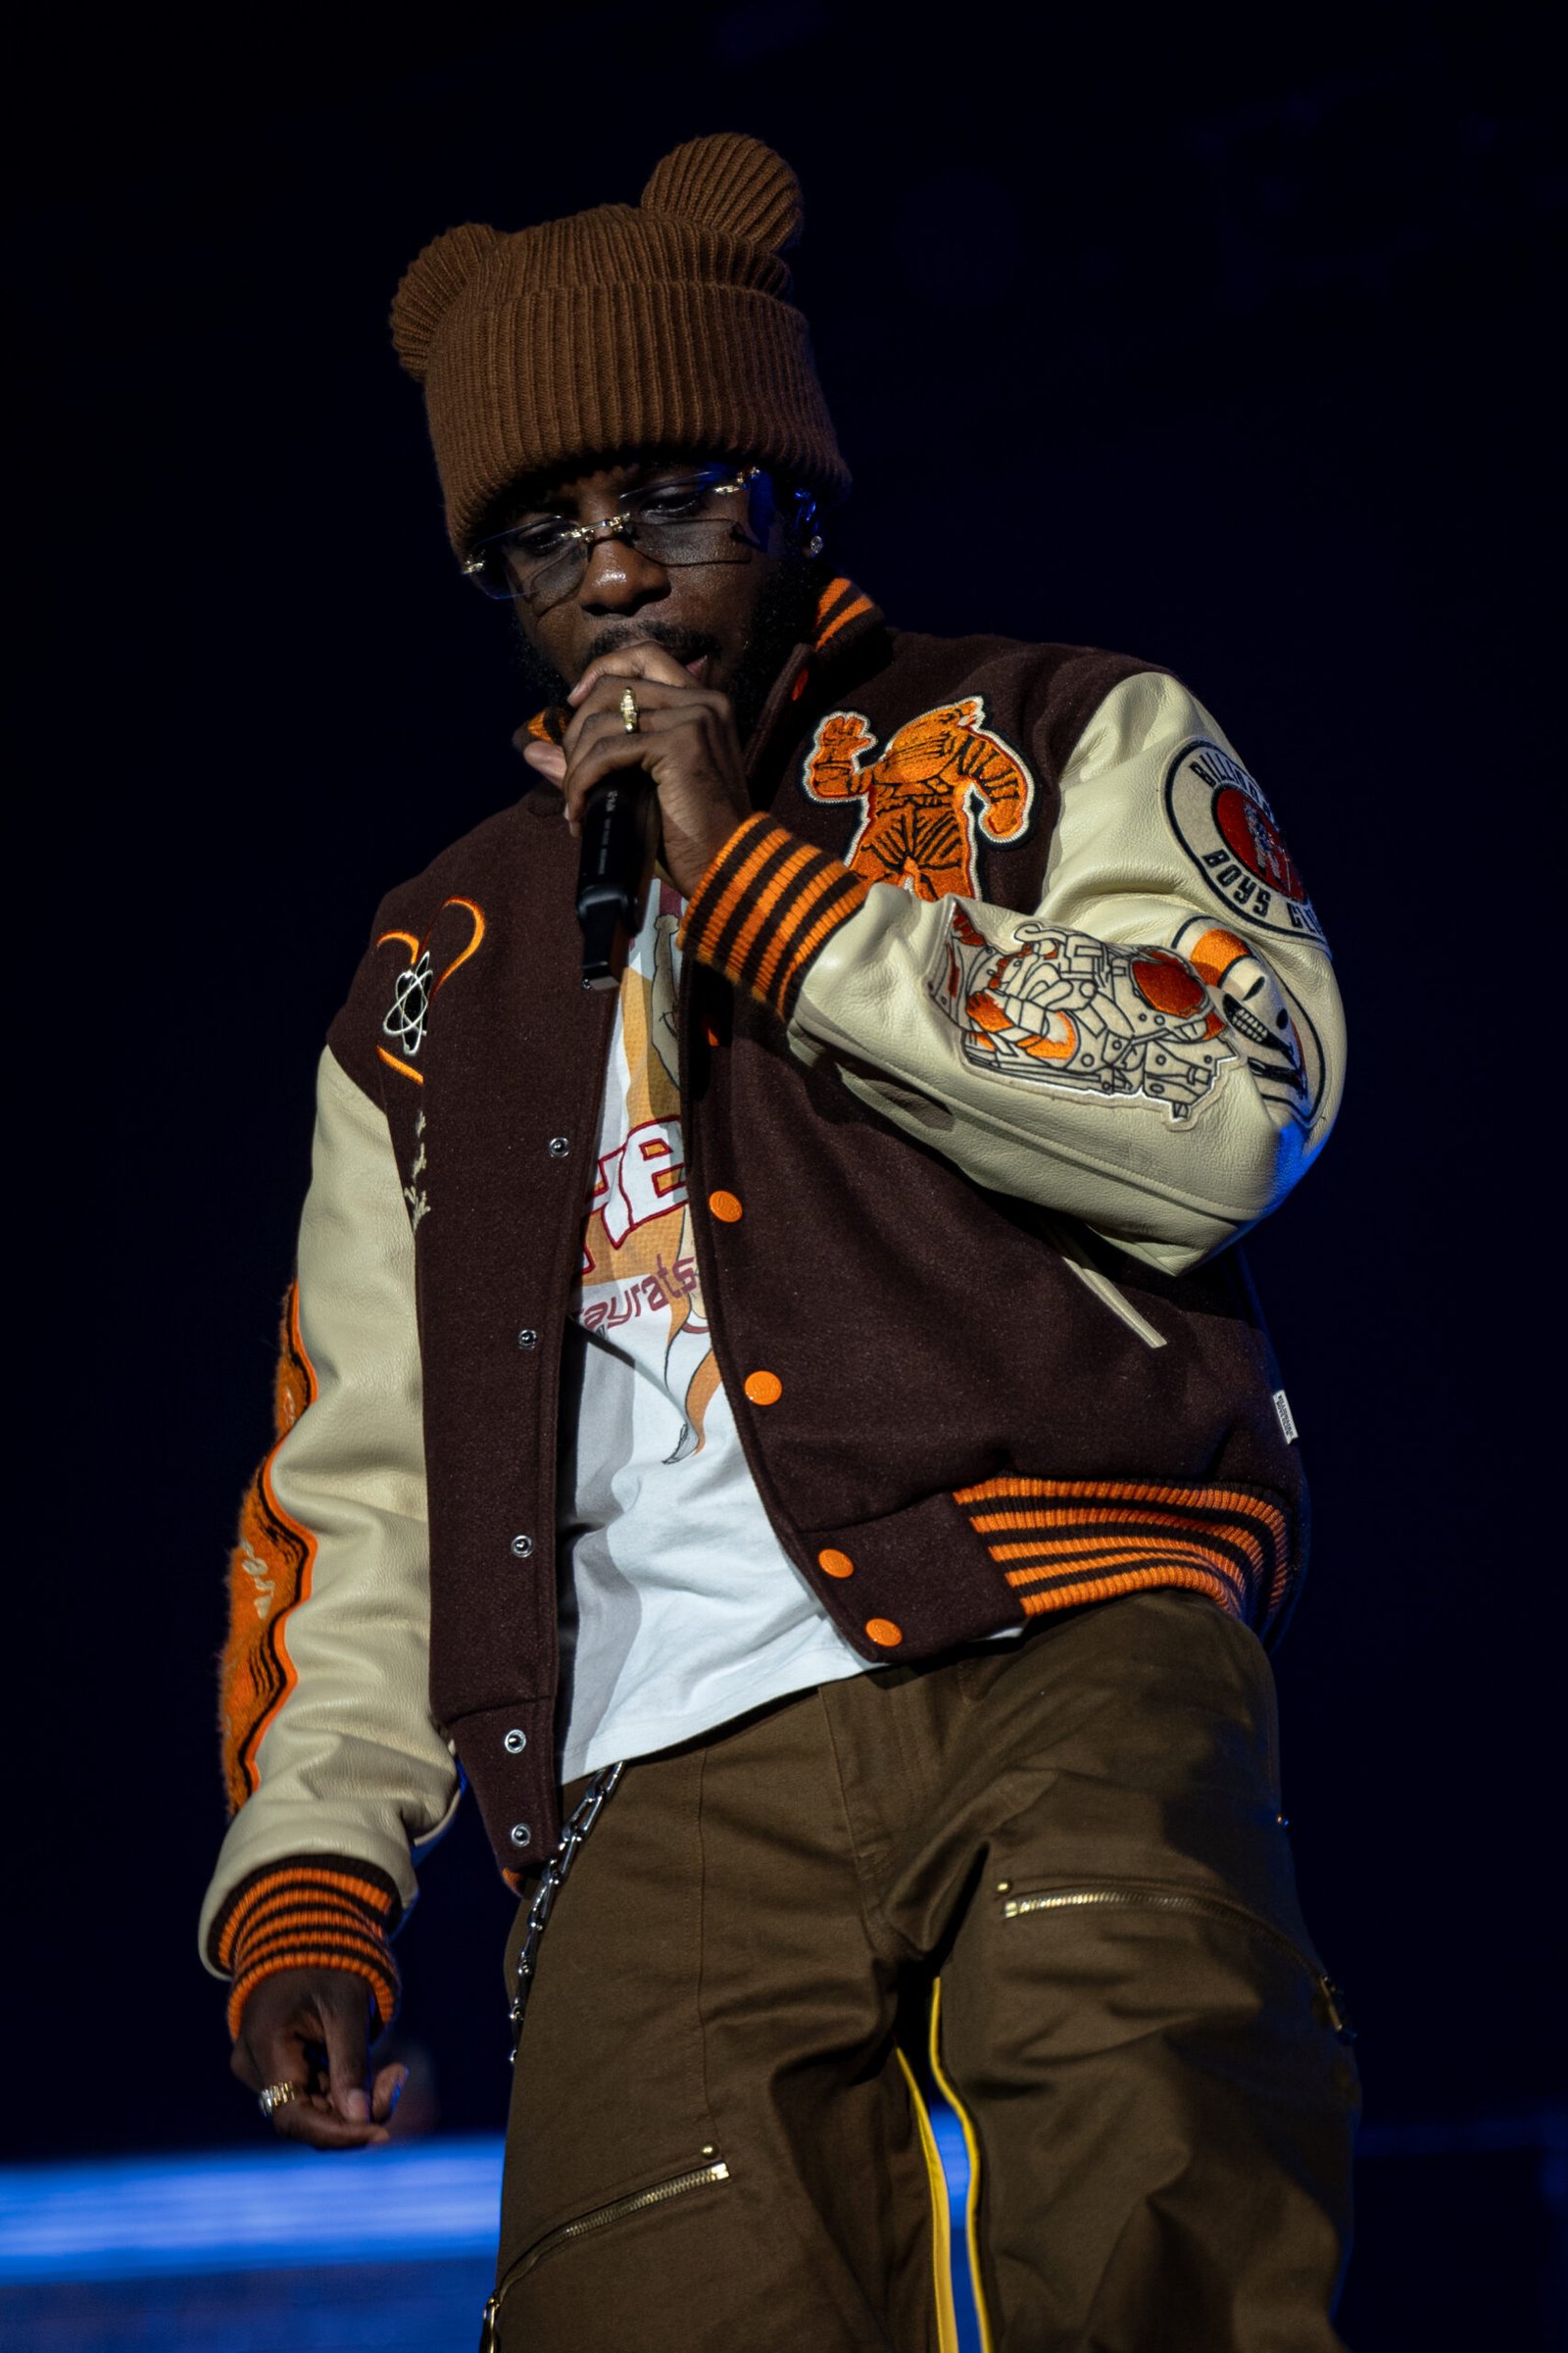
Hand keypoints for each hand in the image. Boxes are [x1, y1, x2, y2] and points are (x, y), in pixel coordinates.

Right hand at [231, 1968, 406, 2148]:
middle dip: (358, 2111)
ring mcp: (260, 2068)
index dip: (338, 2134)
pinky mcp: (276, 2068)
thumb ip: (352, 2064)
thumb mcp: (348, 2007)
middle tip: (398, 2077)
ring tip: (395, 2071)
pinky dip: (345, 2089)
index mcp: (265, 2045)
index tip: (382, 2135)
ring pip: (312, 2109)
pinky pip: (311, 2095)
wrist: (304, 1934)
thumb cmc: (328, 1963)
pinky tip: (377, 2069)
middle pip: (306, 2116)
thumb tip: (361, 2121)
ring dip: (356, 2100)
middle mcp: (253, 2065)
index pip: (294, 2117)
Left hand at [520, 642, 751, 899]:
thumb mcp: (639, 789)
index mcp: (703, 703)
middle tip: (571, 778)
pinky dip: (582, 782)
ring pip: (604, 719)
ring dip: (576, 765)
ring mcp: (694, 718)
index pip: (644, 657)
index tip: (573, 704)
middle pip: (613, 686)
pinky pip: (608, 752)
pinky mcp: (680, 744)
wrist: (727, 868)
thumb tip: (532, 751)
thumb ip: (593, 762)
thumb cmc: (690, 836)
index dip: (601, 671)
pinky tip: (580, 813)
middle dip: (577, 730)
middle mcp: (704, 701)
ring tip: (575, 803)